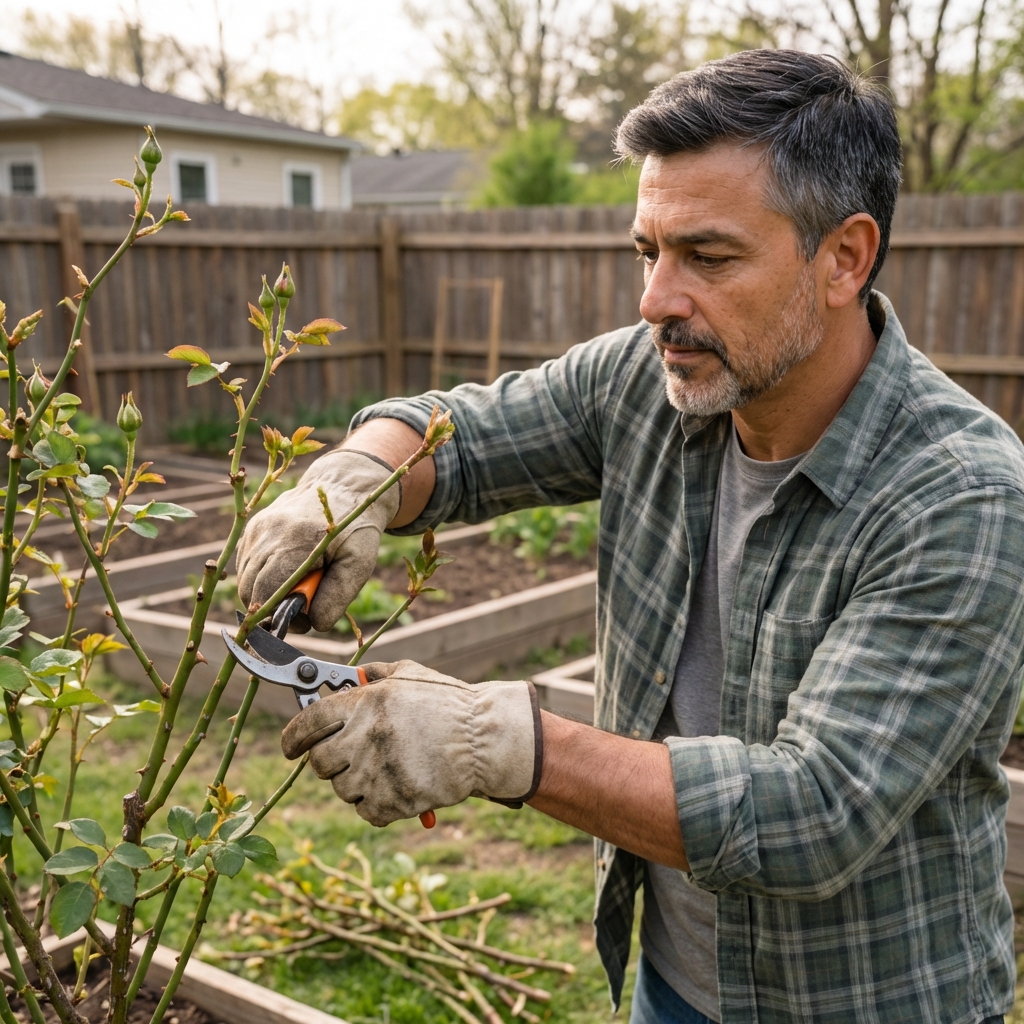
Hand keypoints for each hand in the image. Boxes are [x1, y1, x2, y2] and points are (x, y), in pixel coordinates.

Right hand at [237, 450, 400, 631]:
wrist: (344, 487)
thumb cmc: (356, 529)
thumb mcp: (359, 563)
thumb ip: (337, 596)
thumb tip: (313, 625)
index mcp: (295, 541)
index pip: (266, 593)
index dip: (280, 616)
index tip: (304, 618)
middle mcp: (268, 533)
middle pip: (250, 591)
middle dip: (273, 608)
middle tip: (304, 604)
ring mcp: (256, 529)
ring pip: (244, 581)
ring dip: (266, 593)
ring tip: (299, 585)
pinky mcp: (252, 528)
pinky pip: (245, 567)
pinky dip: (262, 578)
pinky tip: (287, 571)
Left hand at [281, 660, 542, 825]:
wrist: (485, 739)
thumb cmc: (449, 704)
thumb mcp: (410, 675)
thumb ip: (373, 677)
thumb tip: (343, 679)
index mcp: (364, 703)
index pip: (306, 723)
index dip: (292, 738)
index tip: (291, 746)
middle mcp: (364, 737)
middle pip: (318, 763)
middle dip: (327, 761)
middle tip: (346, 757)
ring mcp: (377, 772)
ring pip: (341, 789)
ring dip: (355, 783)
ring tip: (383, 769)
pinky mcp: (393, 801)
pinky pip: (365, 811)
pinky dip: (376, 804)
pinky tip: (395, 788)